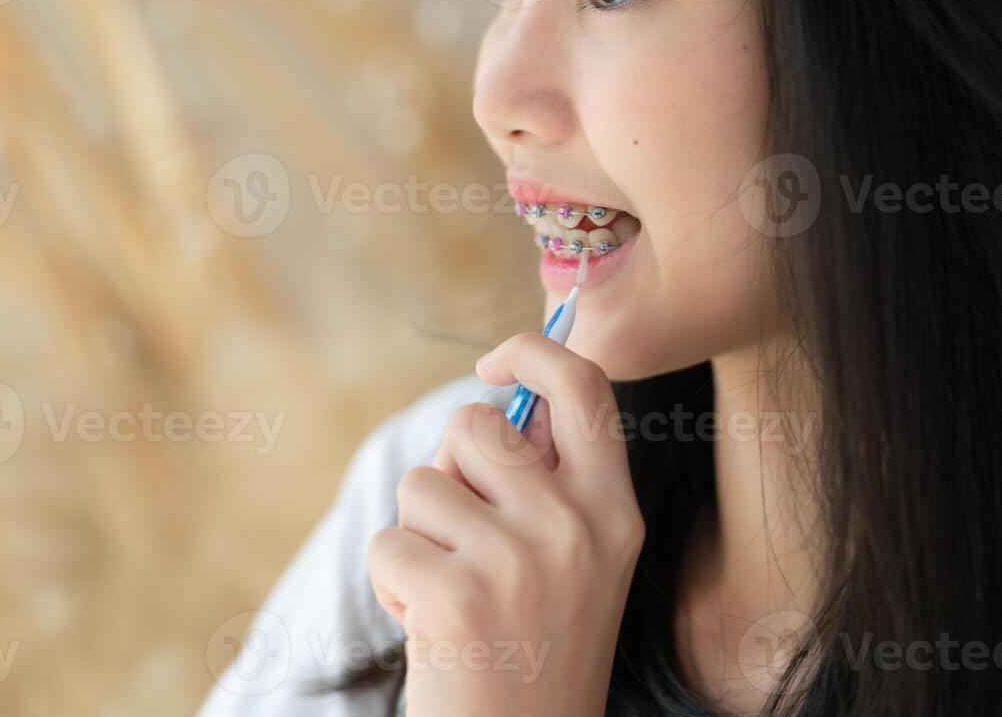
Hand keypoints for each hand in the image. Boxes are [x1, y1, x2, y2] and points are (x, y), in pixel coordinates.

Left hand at [366, 333, 643, 716]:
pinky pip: (388, 542)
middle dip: (450, 469)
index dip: (533, 352)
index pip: (584, 387)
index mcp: (613, 510)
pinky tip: (430, 628)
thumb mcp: (581, 561)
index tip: (494, 364)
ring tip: (452, 594)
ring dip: (418, 535)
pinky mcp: (455, 596)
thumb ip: (552, 483)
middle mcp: (575, 526)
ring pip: (422, 484)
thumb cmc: (536, 650)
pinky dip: (392, 583)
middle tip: (464, 537)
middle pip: (475, 424)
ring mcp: (517, 561)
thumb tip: (502, 400)